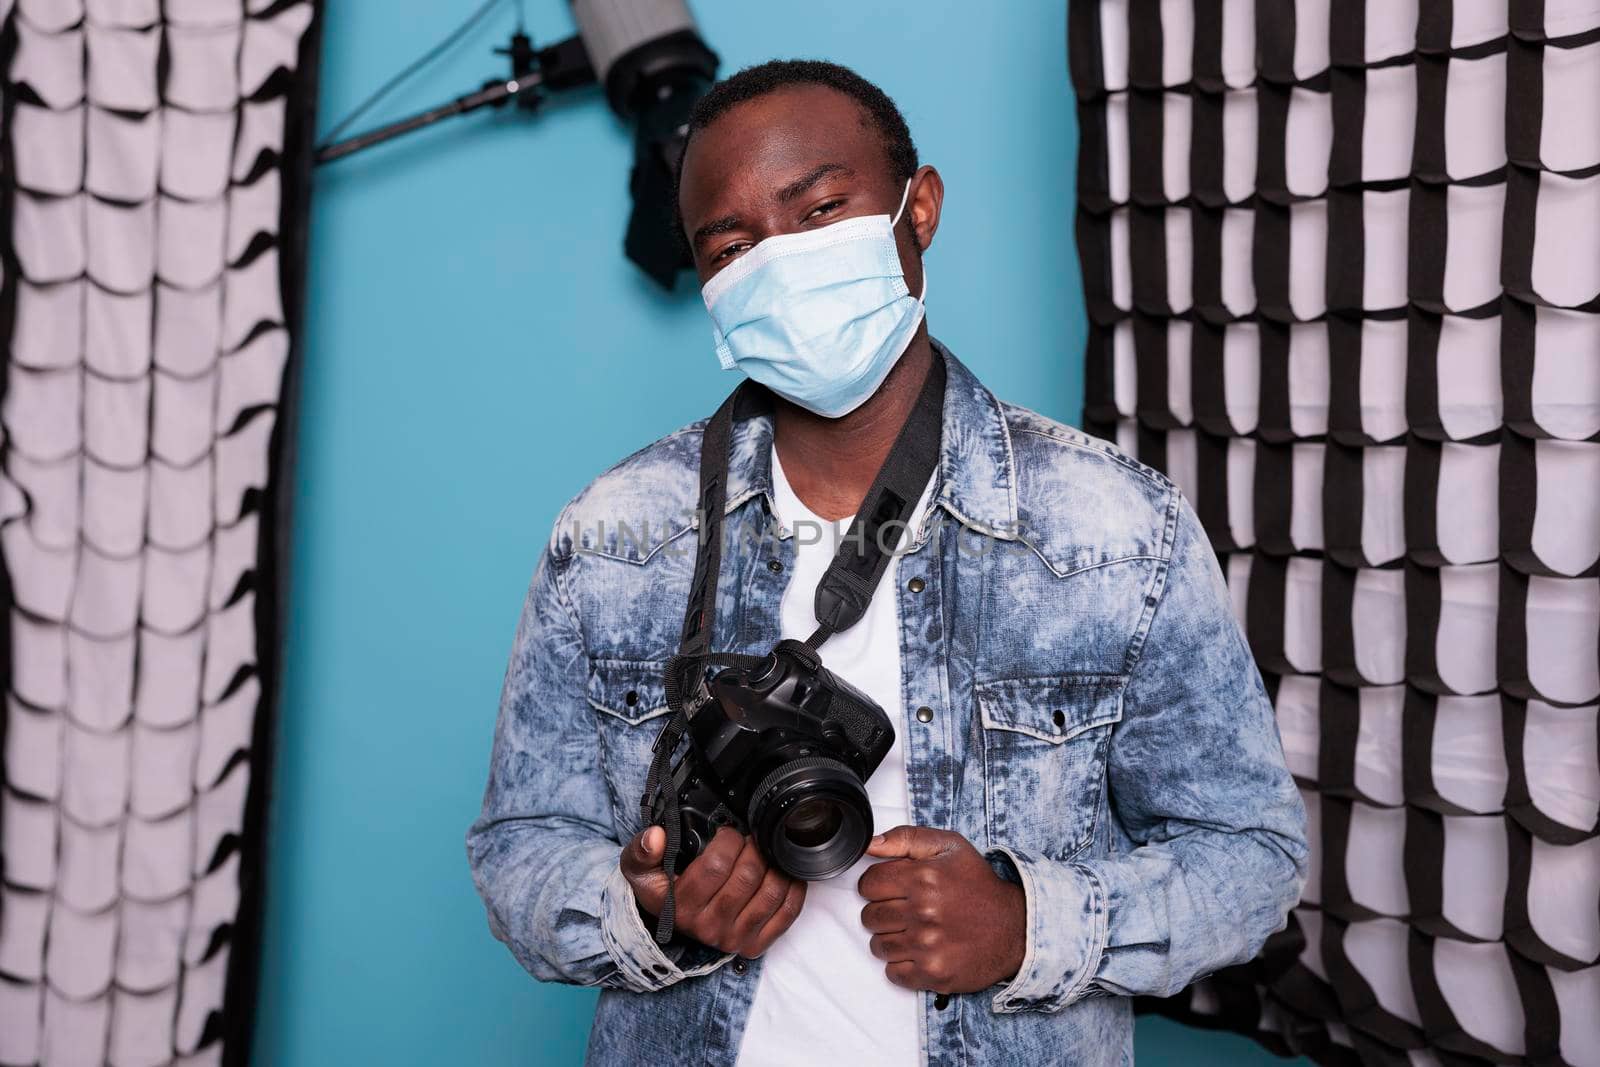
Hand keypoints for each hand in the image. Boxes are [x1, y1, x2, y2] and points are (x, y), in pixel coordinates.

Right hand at [620, 825, 805, 956]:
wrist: (671, 920)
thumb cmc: (661, 887)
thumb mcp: (639, 868)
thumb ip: (641, 850)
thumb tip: (656, 836)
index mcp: (680, 907)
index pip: (715, 866)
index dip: (728, 841)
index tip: (727, 832)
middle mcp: (708, 928)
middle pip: (747, 877)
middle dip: (754, 848)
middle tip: (750, 838)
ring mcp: (734, 939)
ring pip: (771, 892)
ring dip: (774, 864)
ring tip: (765, 851)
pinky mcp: (755, 945)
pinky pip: (787, 913)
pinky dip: (793, 888)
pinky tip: (785, 871)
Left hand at [857, 826, 1026, 992]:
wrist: (1016, 927)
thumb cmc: (979, 885)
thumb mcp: (949, 846)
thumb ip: (905, 838)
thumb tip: (870, 844)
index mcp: (923, 878)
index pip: (868, 884)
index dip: (878, 886)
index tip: (893, 890)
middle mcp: (923, 912)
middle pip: (870, 916)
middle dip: (883, 912)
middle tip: (906, 911)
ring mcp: (927, 946)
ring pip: (878, 946)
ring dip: (891, 939)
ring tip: (915, 932)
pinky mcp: (934, 973)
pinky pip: (893, 973)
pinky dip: (902, 965)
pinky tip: (920, 952)